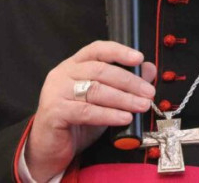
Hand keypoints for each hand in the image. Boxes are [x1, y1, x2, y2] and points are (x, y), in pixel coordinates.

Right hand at [25, 41, 156, 181]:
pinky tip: (125, 118)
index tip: (139, 58)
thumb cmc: (76, 122)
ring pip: (95, 90)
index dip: (119, 51)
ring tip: (142, 105)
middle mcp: (62, 73)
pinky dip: (109, 114)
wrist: (49, 149)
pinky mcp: (54, 111)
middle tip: (148, 92)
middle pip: (100, 70)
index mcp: (74, 65)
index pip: (97, 49)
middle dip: (129, 81)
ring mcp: (56, 91)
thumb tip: (149, 70)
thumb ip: (124, 84)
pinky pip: (86, 111)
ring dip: (123, 98)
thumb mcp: (104, 101)